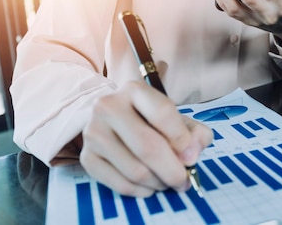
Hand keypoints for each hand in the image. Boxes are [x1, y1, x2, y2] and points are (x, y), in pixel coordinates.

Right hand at [79, 81, 212, 196]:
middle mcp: (109, 106)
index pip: (162, 113)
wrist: (113, 121)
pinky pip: (120, 184)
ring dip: (158, 183)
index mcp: (134, 90)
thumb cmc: (151, 121)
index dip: (182, 139)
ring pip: (135, 170)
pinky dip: (141, 191)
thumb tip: (193, 153)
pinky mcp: (87, 157)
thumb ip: (194, 132)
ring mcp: (94, 132)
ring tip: (166, 182)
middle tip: (184, 181)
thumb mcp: (176, 119)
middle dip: (172, 170)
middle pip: (147, 146)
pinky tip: (150, 186)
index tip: (192, 157)